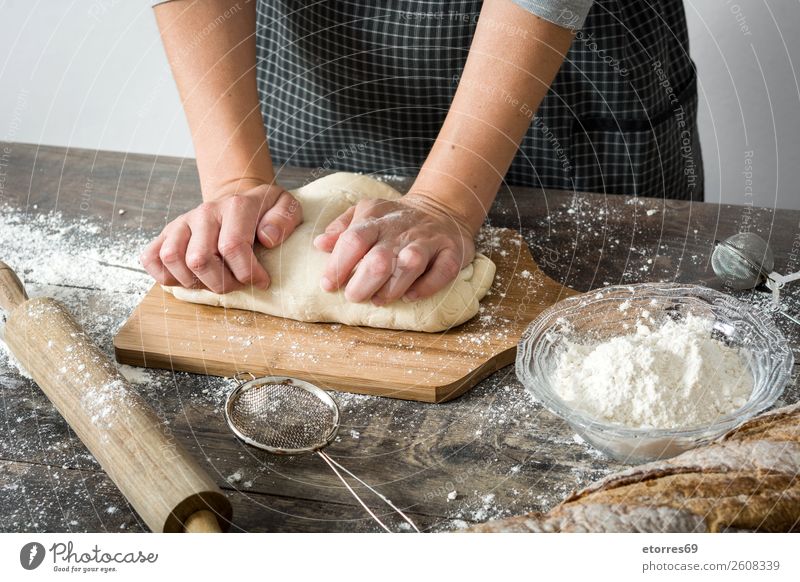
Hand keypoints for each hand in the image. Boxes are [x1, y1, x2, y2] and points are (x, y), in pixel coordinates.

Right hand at [140, 179, 301, 292]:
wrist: (237, 200)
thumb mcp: (285, 207)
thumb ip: (284, 218)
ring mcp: (182, 223)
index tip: (262, 281)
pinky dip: (164, 275)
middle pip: (200, 259)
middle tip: (236, 284)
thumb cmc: (263, 212)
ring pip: (172, 259)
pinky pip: (151, 257)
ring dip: (194, 282)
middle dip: (221, 283)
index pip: (233, 246)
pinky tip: (188, 279)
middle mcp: (204, 212)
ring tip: (213, 282)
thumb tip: (267, 237)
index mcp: (235, 206)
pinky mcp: (166, 233)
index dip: (248, 273)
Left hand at [313, 193, 475, 304]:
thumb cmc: (395, 219)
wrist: (441, 207)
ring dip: (392, 287)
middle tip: (353, 297)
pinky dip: (427, 287)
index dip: (338, 265)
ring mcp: (428, 241)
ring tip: (379, 299)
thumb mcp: (366, 213)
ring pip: (410, 265)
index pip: (354, 240)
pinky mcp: (451, 252)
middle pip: (379, 259)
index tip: (327, 285)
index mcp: (376, 219)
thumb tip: (320, 244)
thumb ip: (342, 229)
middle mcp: (401, 230)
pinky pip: (442, 271)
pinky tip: (411, 296)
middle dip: (362, 283)